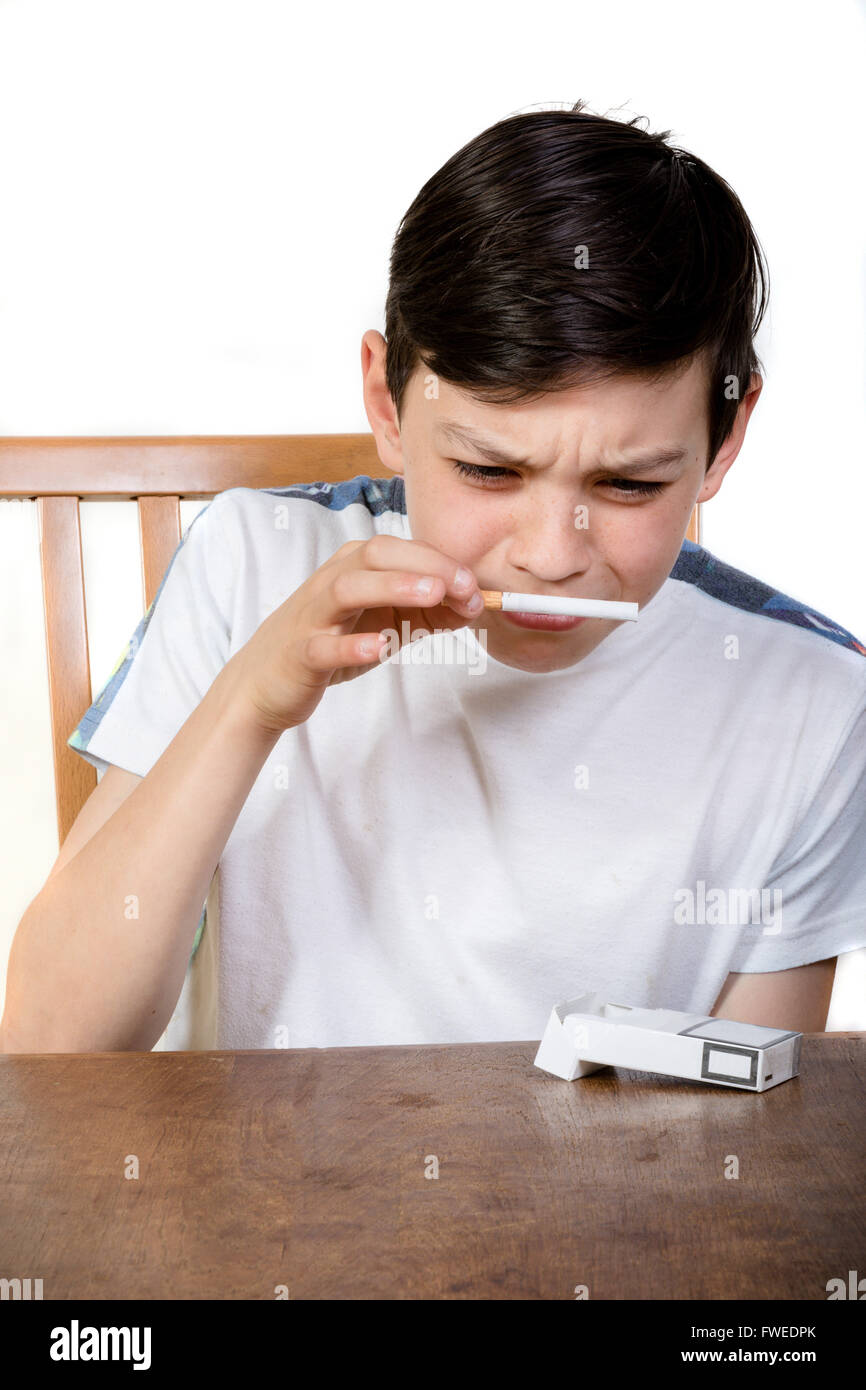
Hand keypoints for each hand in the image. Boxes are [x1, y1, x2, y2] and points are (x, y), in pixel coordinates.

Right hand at [224, 533, 482, 734]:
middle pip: (375, 556)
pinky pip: (323, 646)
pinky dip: (351, 645)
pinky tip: (378, 647)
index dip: (442, 562)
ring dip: (392, 587)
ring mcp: (314, 617)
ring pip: (348, 588)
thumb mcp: (384, 623)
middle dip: (424, 564)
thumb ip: (427, 612)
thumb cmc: (330, 642)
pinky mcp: (301, 654)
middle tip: (464, 584)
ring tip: (431, 594)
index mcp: (353, 568)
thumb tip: (475, 603)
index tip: (477, 584)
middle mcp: (332, 582)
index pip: (400, 550)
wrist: (264, 681)